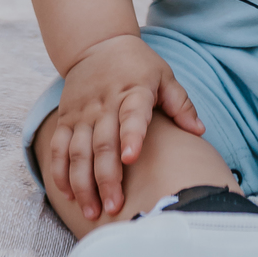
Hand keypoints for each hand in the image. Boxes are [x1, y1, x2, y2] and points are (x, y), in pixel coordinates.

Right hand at [48, 34, 203, 220]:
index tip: (131, 158)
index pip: (132, 115)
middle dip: (106, 178)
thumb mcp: (164, 76)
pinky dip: (60, 173)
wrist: (98, 44)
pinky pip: (58, 149)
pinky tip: (69, 195)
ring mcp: (82, 113)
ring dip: (83, 184)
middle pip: (103, 144)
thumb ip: (180, 104)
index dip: (131, 136)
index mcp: (133, 92)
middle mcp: (104, 104)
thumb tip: (199, 131)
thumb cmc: (138, 65)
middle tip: (114, 207)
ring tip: (92, 212)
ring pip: (78, 152)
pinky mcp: (65, 119)